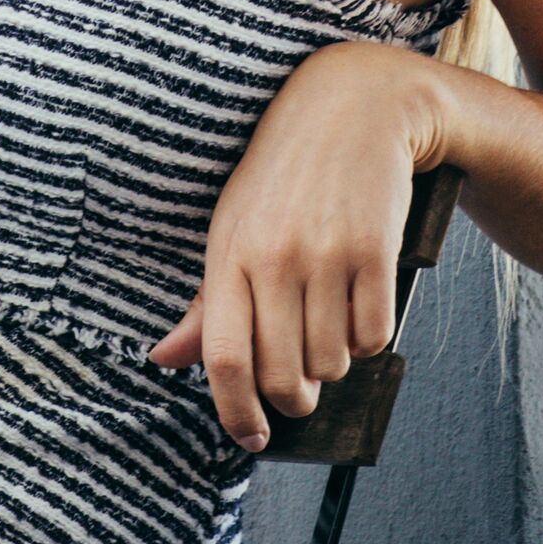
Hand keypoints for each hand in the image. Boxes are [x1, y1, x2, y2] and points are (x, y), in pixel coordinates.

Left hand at [148, 41, 449, 451]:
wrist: (353, 106)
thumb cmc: (282, 173)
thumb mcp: (230, 224)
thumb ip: (204, 301)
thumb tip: (165, 360)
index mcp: (228, 253)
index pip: (222, 357)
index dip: (235, 412)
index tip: (250, 437)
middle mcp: (275, 257)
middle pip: (284, 375)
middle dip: (295, 399)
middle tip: (302, 390)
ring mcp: (327, 254)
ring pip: (334, 362)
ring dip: (336, 363)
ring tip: (329, 325)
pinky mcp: (376, 251)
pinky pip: (376, 335)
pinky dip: (371, 339)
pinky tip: (360, 307)